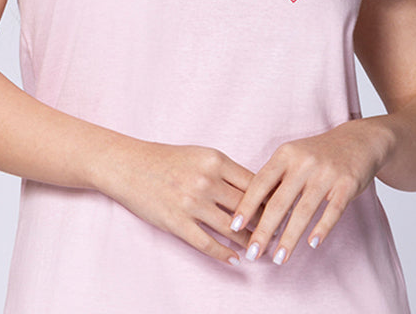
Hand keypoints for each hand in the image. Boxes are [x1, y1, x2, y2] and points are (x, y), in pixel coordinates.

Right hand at [101, 139, 265, 265]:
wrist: (129, 166)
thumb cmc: (167, 159)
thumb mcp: (200, 154)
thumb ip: (226, 170)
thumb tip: (255, 188)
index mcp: (215, 161)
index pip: (254, 183)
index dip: (273, 199)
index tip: (285, 209)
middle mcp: (206, 181)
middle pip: (247, 207)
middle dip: (267, 224)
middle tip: (281, 235)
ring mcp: (191, 203)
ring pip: (232, 229)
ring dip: (250, 242)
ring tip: (262, 250)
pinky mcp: (176, 222)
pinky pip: (207, 243)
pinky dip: (224, 254)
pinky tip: (234, 259)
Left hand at [229, 119, 391, 264]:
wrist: (358, 140)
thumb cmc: (318, 153)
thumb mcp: (292, 155)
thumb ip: (274, 177)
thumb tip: (250, 207)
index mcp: (285, 154)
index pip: (260, 182)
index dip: (246, 205)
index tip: (234, 226)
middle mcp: (303, 162)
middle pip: (279, 201)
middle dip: (264, 230)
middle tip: (253, 252)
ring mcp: (326, 173)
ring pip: (304, 210)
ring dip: (290, 237)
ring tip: (280, 258)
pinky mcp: (347, 184)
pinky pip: (332, 210)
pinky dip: (322, 228)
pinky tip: (312, 244)